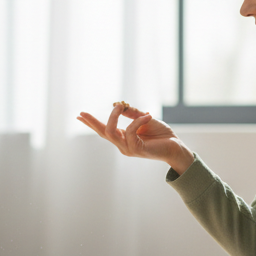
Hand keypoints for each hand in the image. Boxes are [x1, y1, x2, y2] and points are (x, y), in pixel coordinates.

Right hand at [77, 102, 194, 173]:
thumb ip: (133, 114)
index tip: (79, 116)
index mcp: (123, 138)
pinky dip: (137, 121)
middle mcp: (123, 145)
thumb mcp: (145, 119)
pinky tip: (148, 115)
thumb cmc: (161, 134)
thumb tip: (120, 105)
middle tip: (82, 113)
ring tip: (120, 105)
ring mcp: (128, 149)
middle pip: (103, 133)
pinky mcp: (137, 150)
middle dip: (91, 122)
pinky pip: (130, 132)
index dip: (91, 123)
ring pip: (112, 133)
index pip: (104, 130)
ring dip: (114, 116)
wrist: (176, 145)